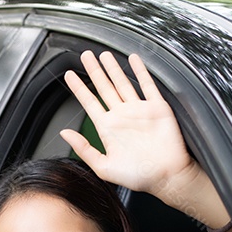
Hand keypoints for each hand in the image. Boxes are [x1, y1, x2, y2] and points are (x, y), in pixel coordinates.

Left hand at [60, 51, 198, 200]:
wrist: (166, 177)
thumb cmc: (137, 177)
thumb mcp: (103, 167)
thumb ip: (84, 149)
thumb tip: (65, 134)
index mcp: (108, 129)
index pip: (89, 103)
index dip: (79, 88)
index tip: (69, 75)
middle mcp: (122, 116)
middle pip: (104, 88)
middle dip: (94, 71)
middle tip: (85, 55)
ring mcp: (139, 110)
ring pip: (122, 83)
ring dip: (113, 68)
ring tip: (103, 54)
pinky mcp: (157, 108)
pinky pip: (147, 85)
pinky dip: (141, 71)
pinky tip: (133, 59)